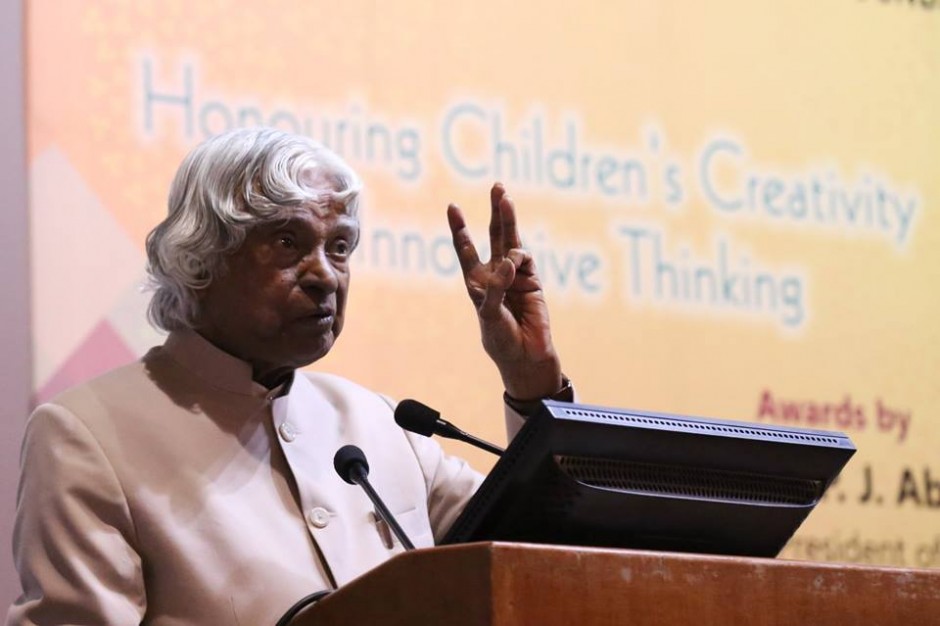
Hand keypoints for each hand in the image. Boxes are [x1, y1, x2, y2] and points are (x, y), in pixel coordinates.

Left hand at [447, 183, 562, 399]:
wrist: (525, 355)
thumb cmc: (500, 338)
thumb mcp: (489, 314)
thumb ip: (496, 287)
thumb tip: (509, 261)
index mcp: (477, 281)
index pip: (466, 249)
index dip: (460, 228)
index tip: (453, 206)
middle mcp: (496, 273)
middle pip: (494, 235)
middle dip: (496, 212)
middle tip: (497, 186)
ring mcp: (516, 275)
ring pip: (512, 240)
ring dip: (509, 218)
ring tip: (505, 196)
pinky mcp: (533, 280)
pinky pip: (525, 259)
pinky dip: (518, 257)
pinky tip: (514, 263)